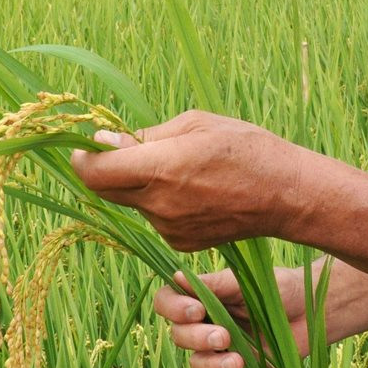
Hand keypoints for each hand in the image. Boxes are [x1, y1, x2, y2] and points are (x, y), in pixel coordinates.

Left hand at [71, 110, 313, 250]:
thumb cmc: (245, 148)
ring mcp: (169, 228)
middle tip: (124, 149)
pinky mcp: (180, 243)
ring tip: (179, 167)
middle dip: (106, 169)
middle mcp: (159, 204)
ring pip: (132, 202)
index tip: (84, 145)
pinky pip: (154, 217)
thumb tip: (104, 141)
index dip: (82, 158)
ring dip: (138, 184)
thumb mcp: (195, 124)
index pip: (95, 172)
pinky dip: (160, 201)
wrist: (285, 195)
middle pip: (105, 191)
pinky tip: (193, 189)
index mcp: (161, 168)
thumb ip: (145, 136)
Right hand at [156, 267, 312, 367]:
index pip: (168, 302)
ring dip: (213, 366)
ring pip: (198, 365)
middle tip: (224, 336)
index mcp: (203, 297)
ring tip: (239, 362)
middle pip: (180, 337)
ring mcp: (220, 350)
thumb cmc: (281, 288)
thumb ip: (215, 283)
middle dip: (197, 339)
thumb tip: (176, 276)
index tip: (196, 311)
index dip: (173, 309)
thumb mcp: (249, 282)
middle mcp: (205, 324)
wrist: (313, 312)